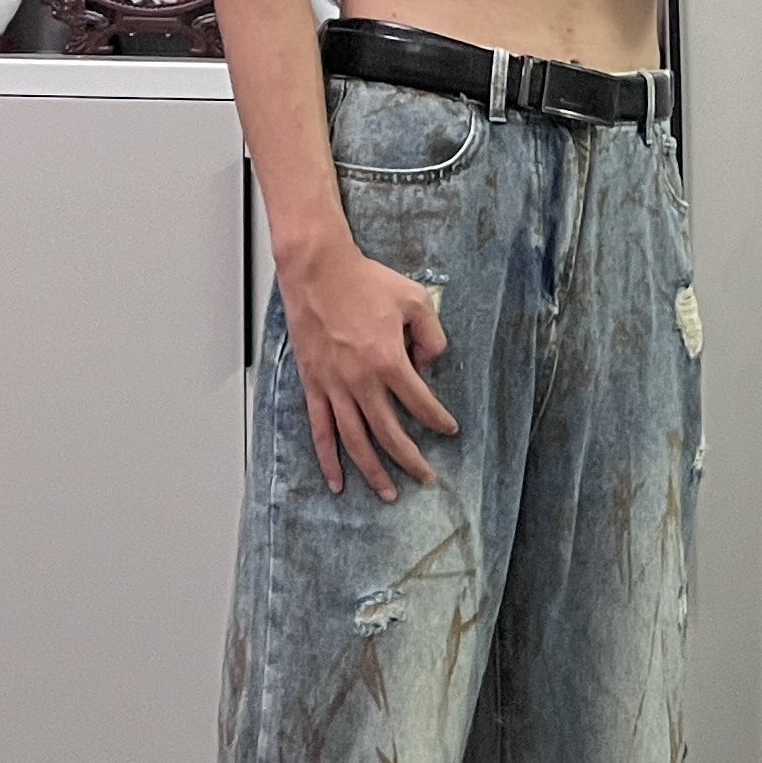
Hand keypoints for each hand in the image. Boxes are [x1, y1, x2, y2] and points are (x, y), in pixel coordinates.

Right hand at [278, 237, 455, 502]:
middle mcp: (360, 381)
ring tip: (387, 493)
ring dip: (372, 471)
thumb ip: (432, 335)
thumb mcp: (414, 299)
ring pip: (355, 441)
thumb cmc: (362, 280)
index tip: (448, 429)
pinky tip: (337, 481)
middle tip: (425, 478)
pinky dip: (328, 460)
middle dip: (411, 460)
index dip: (438, 420)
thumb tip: (429, 364)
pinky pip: (321, 431)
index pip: (421, 404)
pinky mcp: (313, 386)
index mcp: (388, 360)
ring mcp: (334, 387)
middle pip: (390, 434)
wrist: (317, 269)